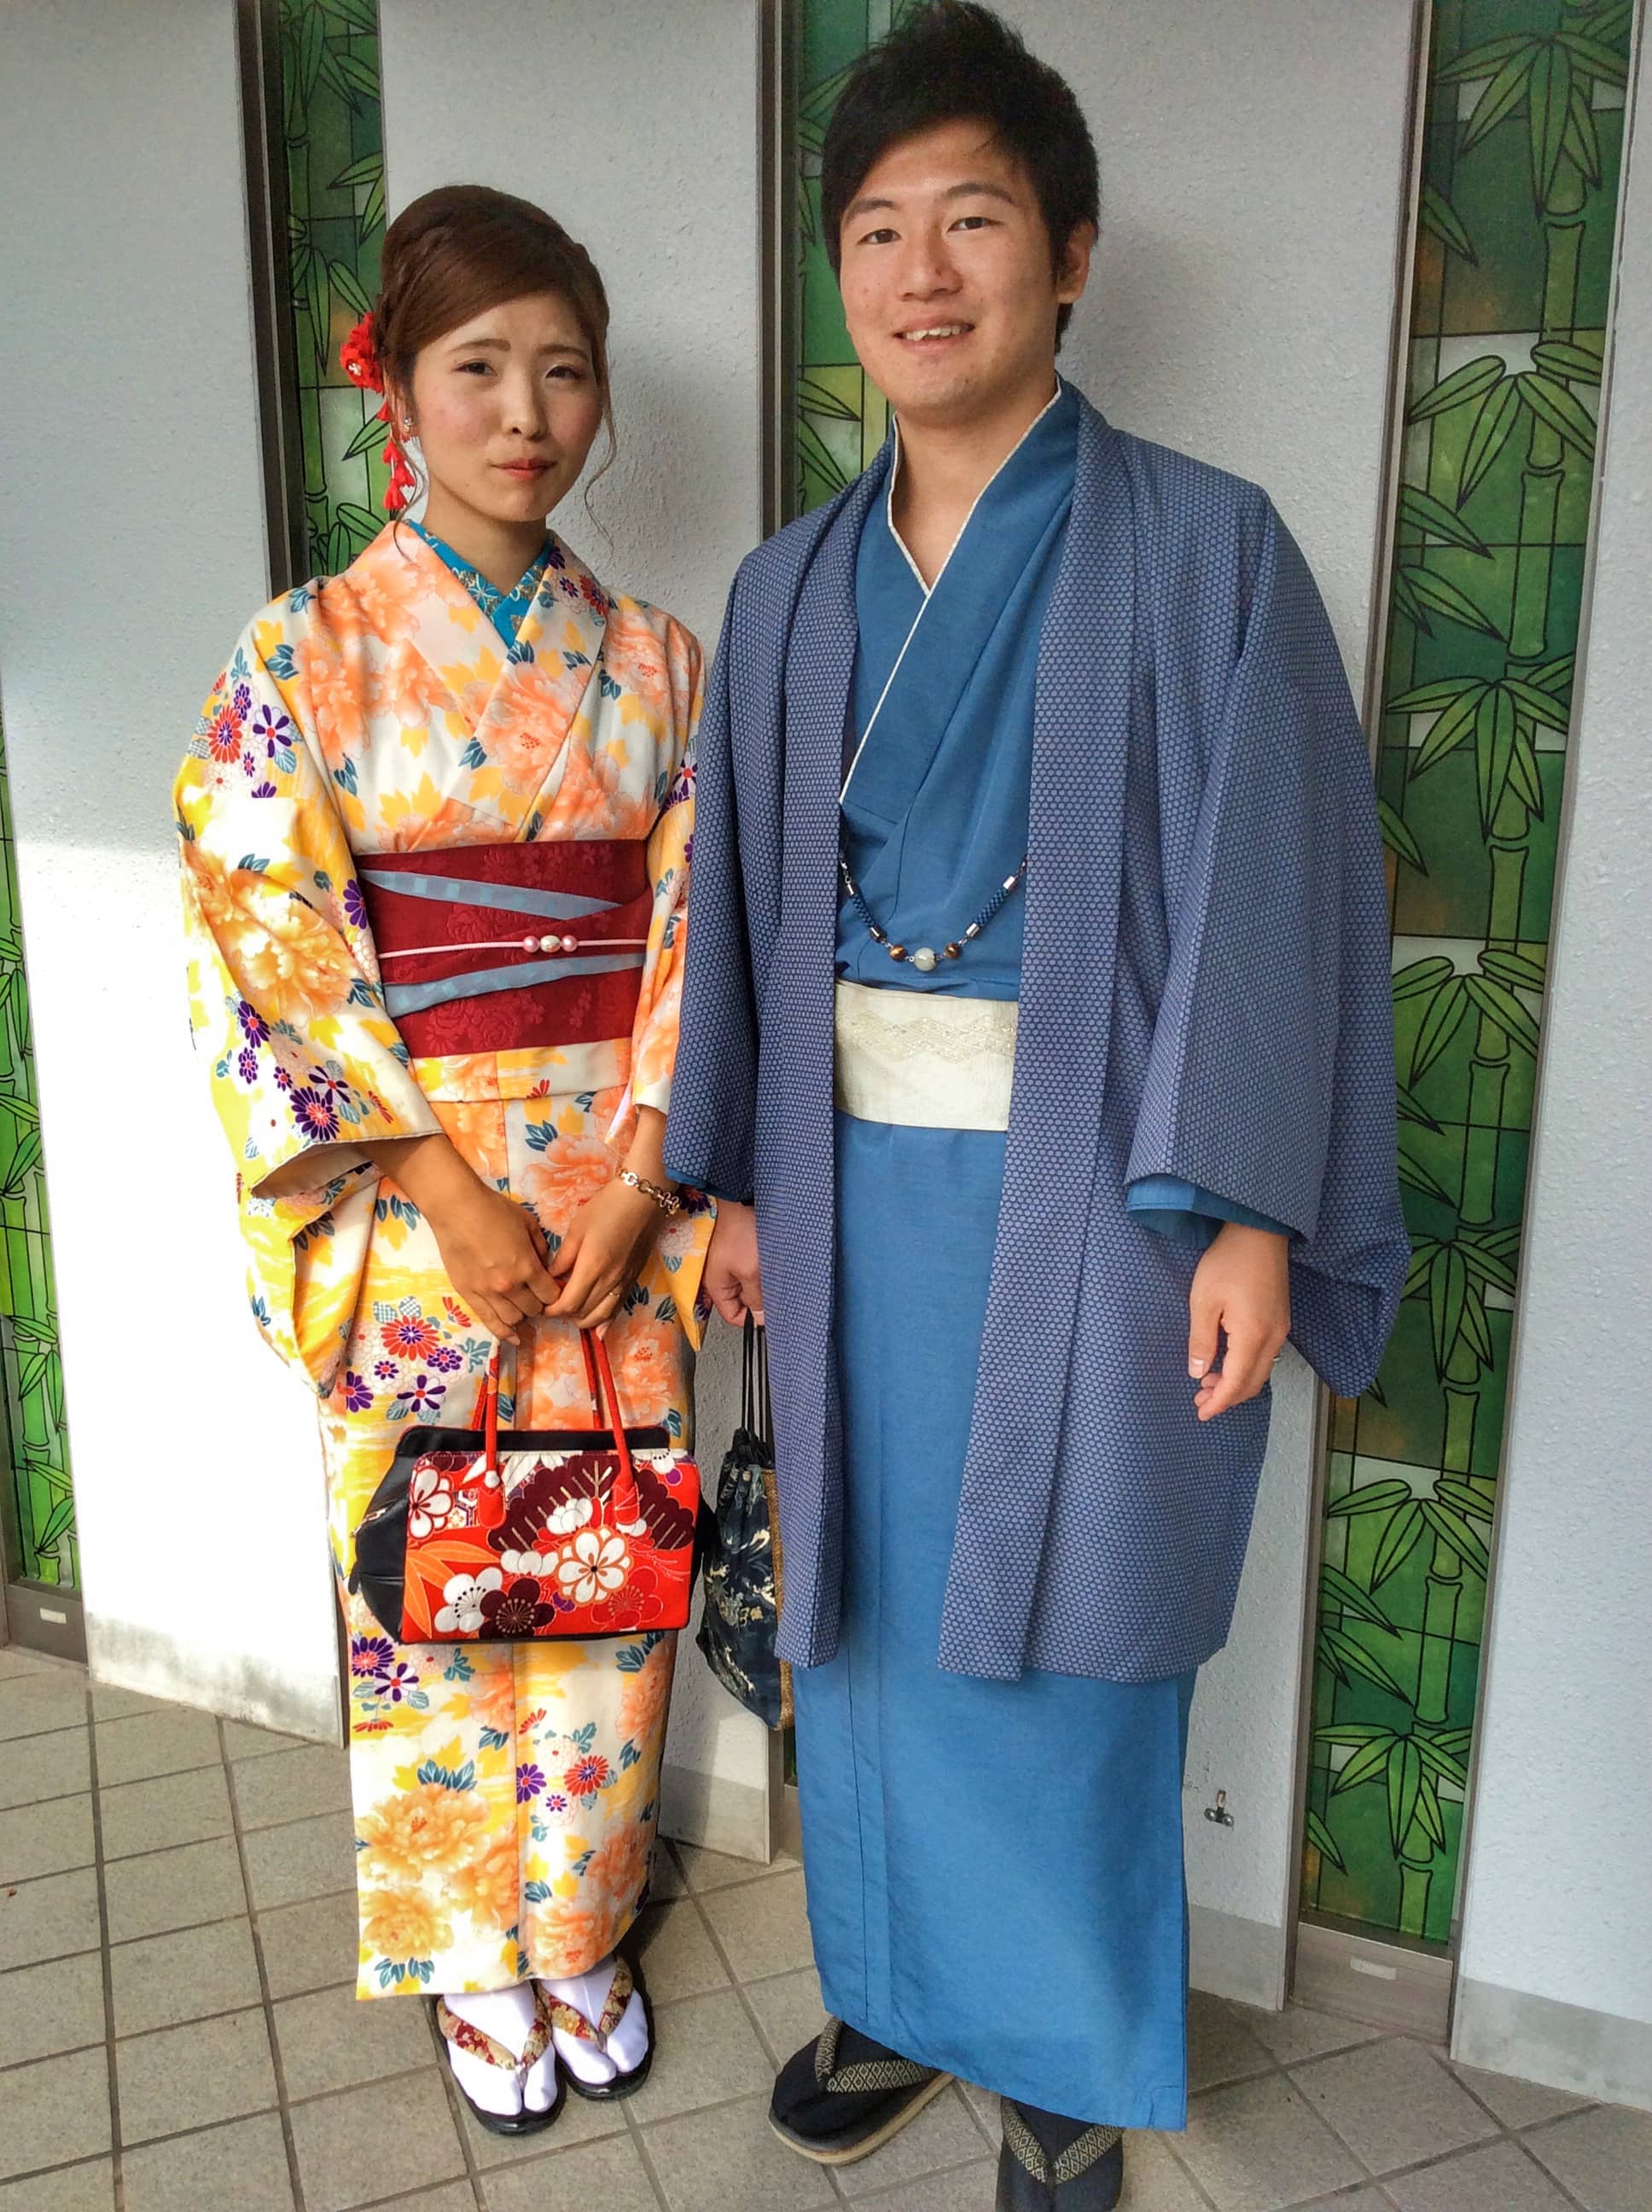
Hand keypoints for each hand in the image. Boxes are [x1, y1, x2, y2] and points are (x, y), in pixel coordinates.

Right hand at [367, 1134, 558, 1343]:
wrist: (457, 1209)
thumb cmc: (494, 1210)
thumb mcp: (528, 1223)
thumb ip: (540, 1247)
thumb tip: (545, 1263)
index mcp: (527, 1267)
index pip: (550, 1295)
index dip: (554, 1294)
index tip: (552, 1290)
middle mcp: (509, 1285)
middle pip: (533, 1310)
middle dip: (539, 1305)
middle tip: (536, 1297)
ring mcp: (487, 1292)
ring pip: (513, 1319)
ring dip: (521, 1316)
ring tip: (522, 1309)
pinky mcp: (468, 1294)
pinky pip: (489, 1322)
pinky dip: (503, 1333)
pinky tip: (513, 1338)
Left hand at [546, 1177, 662, 1329]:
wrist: (643, 1200)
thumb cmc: (607, 1208)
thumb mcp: (577, 1229)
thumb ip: (563, 1258)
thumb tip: (551, 1278)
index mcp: (592, 1267)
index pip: (568, 1303)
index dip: (552, 1310)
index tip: (542, 1306)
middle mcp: (609, 1281)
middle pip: (583, 1313)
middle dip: (565, 1315)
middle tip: (552, 1307)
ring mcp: (623, 1282)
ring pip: (601, 1315)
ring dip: (583, 1320)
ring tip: (571, 1314)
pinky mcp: (633, 1280)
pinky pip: (618, 1309)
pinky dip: (606, 1322)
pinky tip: (599, 1332)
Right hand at [704, 1200, 763, 1326]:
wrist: (738, 1199)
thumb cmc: (740, 1231)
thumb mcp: (751, 1271)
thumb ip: (756, 1297)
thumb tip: (762, 1320)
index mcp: (717, 1287)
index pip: (733, 1317)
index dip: (752, 1319)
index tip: (771, 1313)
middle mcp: (721, 1279)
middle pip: (744, 1302)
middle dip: (761, 1299)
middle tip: (777, 1289)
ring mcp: (731, 1266)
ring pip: (752, 1286)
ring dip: (765, 1282)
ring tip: (774, 1271)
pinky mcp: (741, 1254)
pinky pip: (754, 1271)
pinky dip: (764, 1270)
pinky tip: (772, 1262)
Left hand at [1188, 1222, 1289, 1421]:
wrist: (1259, 1232)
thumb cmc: (1227, 1262)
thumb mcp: (1203, 1301)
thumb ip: (1201, 1341)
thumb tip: (1197, 1372)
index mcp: (1253, 1336)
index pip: (1236, 1382)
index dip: (1219, 1402)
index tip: (1201, 1413)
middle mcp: (1273, 1338)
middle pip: (1252, 1383)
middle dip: (1227, 1397)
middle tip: (1200, 1400)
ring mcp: (1281, 1329)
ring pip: (1261, 1371)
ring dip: (1236, 1383)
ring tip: (1207, 1384)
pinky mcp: (1280, 1320)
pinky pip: (1265, 1356)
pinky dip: (1246, 1367)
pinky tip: (1226, 1362)